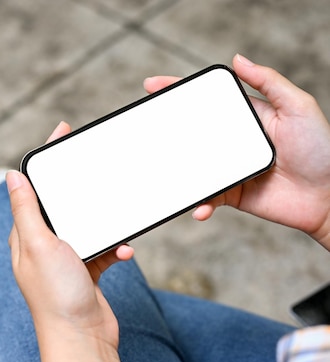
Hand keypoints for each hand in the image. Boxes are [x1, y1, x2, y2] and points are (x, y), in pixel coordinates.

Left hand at [7, 121, 132, 345]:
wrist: (82, 340)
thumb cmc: (56, 295)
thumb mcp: (39, 245)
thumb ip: (27, 211)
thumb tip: (12, 176)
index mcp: (25, 235)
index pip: (33, 187)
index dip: (45, 157)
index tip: (62, 130)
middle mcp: (42, 245)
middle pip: (61, 201)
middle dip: (78, 183)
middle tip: (94, 161)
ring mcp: (65, 258)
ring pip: (86, 224)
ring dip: (103, 220)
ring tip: (117, 218)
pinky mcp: (86, 271)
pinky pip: (103, 247)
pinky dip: (115, 246)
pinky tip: (124, 251)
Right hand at [145, 54, 329, 249]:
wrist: (329, 198)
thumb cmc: (322, 150)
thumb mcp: (298, 107)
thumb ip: (269, 82)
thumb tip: (239, 59)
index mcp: (247, 117)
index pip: (208, 100)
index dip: (180, 91)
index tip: (153, 86)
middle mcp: (234, 141)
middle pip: (192, 131)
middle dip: (166, 127)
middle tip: (144, 124)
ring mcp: (230, 168)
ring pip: (193, 165)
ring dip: (177, 168)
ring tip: (164, 169)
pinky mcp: (231, 193)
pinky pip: (207, 196)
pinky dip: (200, 203)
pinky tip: (200, 207)